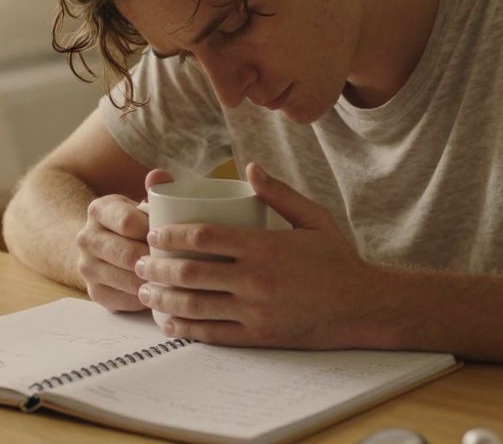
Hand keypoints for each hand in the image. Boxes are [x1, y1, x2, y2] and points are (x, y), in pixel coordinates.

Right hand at [74, 169, 171, 311]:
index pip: (128, 222)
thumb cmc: (135, 223)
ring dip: (154, 282)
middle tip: (184, 263)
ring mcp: (86, 267)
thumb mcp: (142, 203)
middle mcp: (86, 238)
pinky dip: (147, 298)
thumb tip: (158, 175)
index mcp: (99, 210)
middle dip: (158, 260)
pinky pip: (125, 300)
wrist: (102, 245)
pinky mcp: (94, 292)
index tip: (177, 236)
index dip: (156, 232)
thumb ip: (156, 189)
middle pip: (127, 254)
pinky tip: (163, 292)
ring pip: (127, 279)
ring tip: (178, 280)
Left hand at [135, 162, 375, 347]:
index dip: (172, 236)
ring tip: (145, 293)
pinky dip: (186, 329)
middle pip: (190, 273)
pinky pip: (213, 334)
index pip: (204, 238)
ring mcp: (255, 311)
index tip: (155, 233)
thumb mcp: (313, 218)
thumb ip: (279, 192)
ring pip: (196, 306)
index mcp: (264, 246)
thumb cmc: (336, 259)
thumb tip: (250, 167)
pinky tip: (168, 324)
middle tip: (139, 263)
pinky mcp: (258, 336)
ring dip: (163, 300)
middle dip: (157, 269)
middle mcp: (255, 280)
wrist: (362, 306)